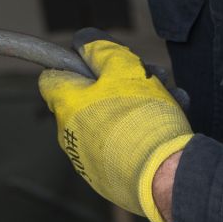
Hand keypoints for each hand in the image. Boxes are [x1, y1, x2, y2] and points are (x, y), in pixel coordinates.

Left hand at [38, 39, 192, 221]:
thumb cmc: (141, 119)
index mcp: (66, 105)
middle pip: (88, 97)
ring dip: (136, 105)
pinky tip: (167, 123)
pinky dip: (138, 133)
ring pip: (109, 119)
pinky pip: (119, 145)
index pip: (52, 77)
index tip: (97, 61)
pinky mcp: (108, 178)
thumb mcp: (123, 68)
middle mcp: (69, 135)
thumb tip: (82, 43)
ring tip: (170, 98)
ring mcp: (87, 159)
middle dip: (119, 83)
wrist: (164, 176)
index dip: (74, 63)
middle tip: (151, 78)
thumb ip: (100, 50)